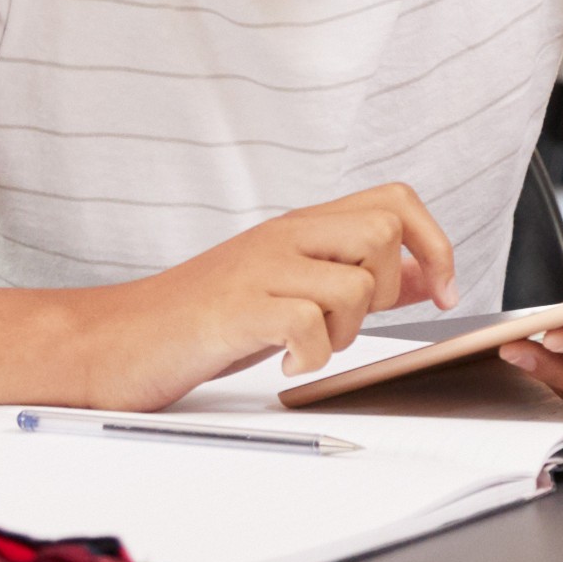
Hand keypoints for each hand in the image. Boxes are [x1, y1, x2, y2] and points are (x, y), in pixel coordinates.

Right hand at [71, 187, 457, 406]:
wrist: (118, 339)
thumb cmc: (204, 318)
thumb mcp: (288, 286)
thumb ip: (354, 274)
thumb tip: (425, 273)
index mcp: (299, 227)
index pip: (395, 200)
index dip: (435, 244)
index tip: (443, 292)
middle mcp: (282, 237)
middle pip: (382, 234)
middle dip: (387, 289)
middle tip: (348, 322)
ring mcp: (257, 270)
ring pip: (354, 284)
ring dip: (347, 331)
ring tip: (308, 345)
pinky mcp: (235, 310)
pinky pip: (307, 325)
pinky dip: (311, 356)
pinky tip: (286, 362)